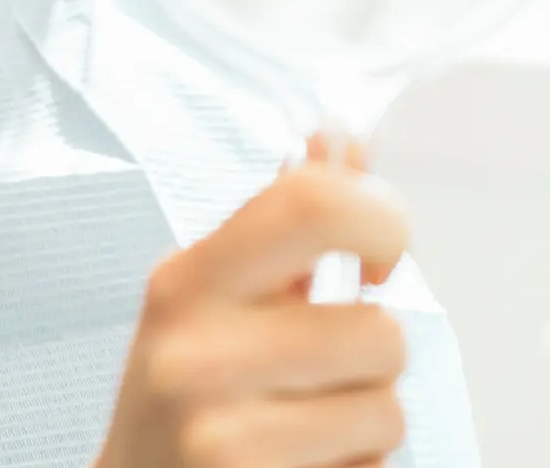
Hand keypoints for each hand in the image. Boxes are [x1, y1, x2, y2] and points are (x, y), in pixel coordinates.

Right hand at [96, 142, 409, 467]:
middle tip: (321, 364)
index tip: (376, 259)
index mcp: (185, 279)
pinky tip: (294, 461)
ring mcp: (216, 430)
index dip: (382, 220)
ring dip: (362, 420)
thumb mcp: (213, 293)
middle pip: (378, 329)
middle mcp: (191, 349)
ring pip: (386, 410)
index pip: (315, 202)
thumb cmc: (185, 388)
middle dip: (370, 354)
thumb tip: (339, 136)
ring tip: (300, 419)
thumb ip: (283, 217)